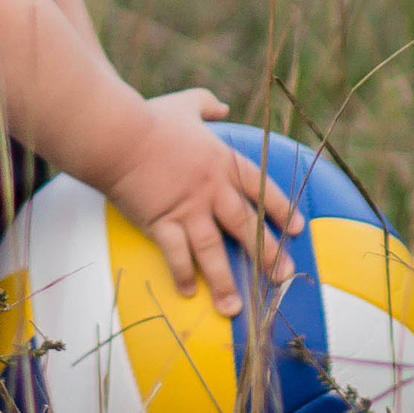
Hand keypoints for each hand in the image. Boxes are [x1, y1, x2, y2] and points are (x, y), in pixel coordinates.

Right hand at [104, 89, 303, 310]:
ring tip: (235, 308)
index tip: (296, 229)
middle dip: (267, 253)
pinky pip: (176, 254)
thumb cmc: (149, 118)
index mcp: (222, 160)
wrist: (118, 135)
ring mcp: (187, 207)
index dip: (280, 208)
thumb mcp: (184, 104)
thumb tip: (222, 106)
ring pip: (213, 249)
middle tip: (283, 278)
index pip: (260, 187)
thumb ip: (206, 104)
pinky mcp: (161, 221)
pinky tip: (189, 293)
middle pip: (246, 225)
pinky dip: (183, 273)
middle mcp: (211, 188)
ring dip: (225, 280)